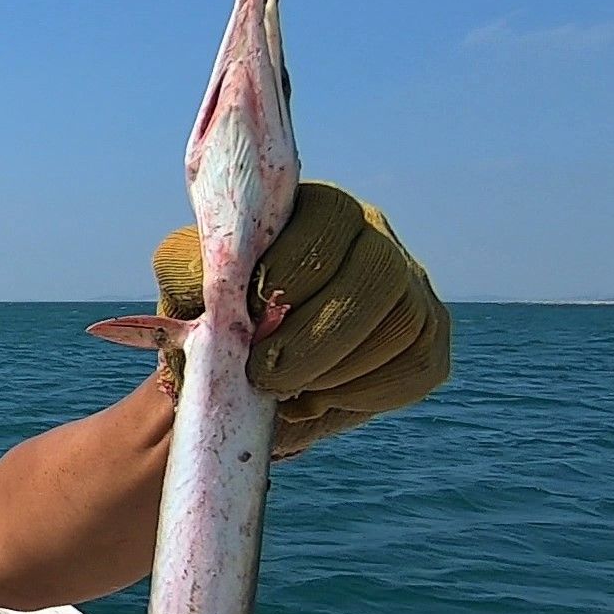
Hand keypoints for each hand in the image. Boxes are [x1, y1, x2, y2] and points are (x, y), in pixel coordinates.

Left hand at [151, 181, 450, 458]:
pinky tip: (314, 402)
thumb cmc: (210, 314)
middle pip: (377, 275)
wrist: (234, 371)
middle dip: (319, 335)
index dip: (294, 270)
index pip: (329, 221)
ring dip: (337, 371)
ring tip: (283, 395)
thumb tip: (216, 276)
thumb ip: (193, 270)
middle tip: (266, 377)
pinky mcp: (425, 343)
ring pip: (402, 325)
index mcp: (320, 211)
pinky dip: (363, 394)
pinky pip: (417, 368)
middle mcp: (375, 241)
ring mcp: (410, 291)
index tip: (251, 316)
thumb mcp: (188, 284)